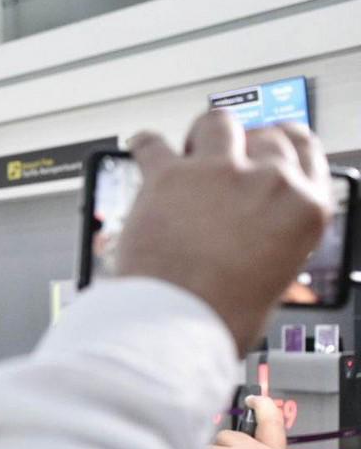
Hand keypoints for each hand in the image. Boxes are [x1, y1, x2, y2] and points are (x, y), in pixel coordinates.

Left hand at [119, 112, 332, 353]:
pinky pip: (153, 142)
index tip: (272, 141)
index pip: (305, 151)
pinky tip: (142, 147)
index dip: (284, 143)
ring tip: (189, 149)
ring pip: (217, 122)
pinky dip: (145, 144)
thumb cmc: (220, 316)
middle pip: (263, 134)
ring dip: (203, 133)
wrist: (173, 326)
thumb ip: (271, 241)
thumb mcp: (275, 279)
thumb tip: (253, 237)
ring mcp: (217, 173)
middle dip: (244, 144)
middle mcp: (267, 181)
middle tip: (224, 159)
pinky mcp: (168, 176)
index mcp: (304, 208)